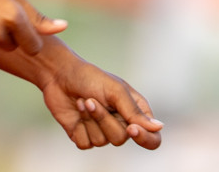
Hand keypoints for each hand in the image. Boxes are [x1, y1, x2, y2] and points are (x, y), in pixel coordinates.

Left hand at [40, 57, 162, 149]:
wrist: (60, 75)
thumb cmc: (91, 77)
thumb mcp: (116, 91)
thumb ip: (135, 112)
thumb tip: (159, 127)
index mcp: (135, 112)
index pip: (151, 137)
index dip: (144, 138)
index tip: (132, 128)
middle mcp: (120, 124)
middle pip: (121, 139)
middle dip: (104, 119)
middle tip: (92, 99)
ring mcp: (101, 131)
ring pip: (102, 142)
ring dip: (90, 119)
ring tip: (83, 100)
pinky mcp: (84, 136)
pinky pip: (86, 144)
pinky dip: (79, 127)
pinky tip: (76, 110)